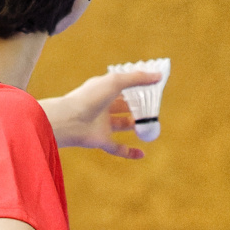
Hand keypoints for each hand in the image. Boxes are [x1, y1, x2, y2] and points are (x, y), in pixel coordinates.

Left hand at [39, 68, 162, 158]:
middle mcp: (102, 106)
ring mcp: (101, 124)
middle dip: (138, 107)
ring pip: (122, 124)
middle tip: (153, 107)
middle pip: (123, 106)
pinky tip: (142, 153)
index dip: (136, 87)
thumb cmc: (90, 97)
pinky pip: (117, 148)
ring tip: (151, 124)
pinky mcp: (101, 141)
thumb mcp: (116, 82)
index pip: (122, 87)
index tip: (152, 88)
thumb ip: (137, 78)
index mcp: (103, 90)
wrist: (70, 120)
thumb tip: (159, 75)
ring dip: (136, 125)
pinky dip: (129, 152)